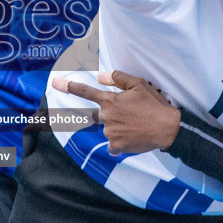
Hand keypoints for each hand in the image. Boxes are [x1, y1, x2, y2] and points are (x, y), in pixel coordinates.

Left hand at [51, 70, 180, 154]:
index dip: (69, 86)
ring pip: (107, 129)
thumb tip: (101, 76)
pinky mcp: (116, 146)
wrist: (168, 129)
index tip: (55, 83)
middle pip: (96, 115)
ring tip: (137, 125)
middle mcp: (106, 117)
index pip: (85, 92)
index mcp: (110, 101)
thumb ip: (118, 79)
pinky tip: (133, 137)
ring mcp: (110, 133)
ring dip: (117, 127)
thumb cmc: (155, 105)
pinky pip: (112, 144)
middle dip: (109, 115)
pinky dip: (119, 142)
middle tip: (128, 116)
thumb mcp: (139, 85)